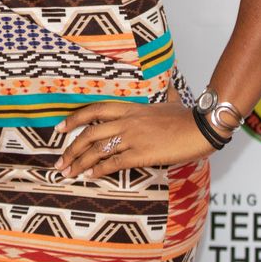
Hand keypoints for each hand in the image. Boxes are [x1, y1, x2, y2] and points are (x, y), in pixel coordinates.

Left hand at [55, 101, 214, 178]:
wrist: (201, 127)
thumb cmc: (187, 117)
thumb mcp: (171, 100)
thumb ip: (165, 94)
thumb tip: (170, 85)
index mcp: (131, 108)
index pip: (95, 111)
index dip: (74, 119)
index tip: (59, 128)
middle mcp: (127, 121)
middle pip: (89, 133)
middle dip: (71, 149)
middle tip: (60, 162)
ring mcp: (133, 137)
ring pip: (97, 150)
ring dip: (80, 163)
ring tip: (68, 173)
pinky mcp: (141, 154)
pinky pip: (114, 163)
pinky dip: (99, 170)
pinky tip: (90, 176)